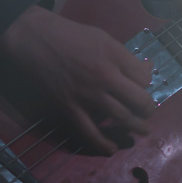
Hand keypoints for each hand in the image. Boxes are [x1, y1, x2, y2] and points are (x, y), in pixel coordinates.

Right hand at [0, 5, 154, 152]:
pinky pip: (90, 131)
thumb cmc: (69, 35)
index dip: (147, 83)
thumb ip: (124, 55)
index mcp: (114, 55)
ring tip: (143, 130)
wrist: (33, 38)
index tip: (143, 85)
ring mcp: (88, 94)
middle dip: (148, 108)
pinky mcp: (70, 107)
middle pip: (139, 100)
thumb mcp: (102, 36)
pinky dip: (103, 143)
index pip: (144, 77)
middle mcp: (105, 76)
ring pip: (122, 117)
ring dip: (136, 127)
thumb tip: (146, 69)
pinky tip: (112, 148)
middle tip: (148, 112)